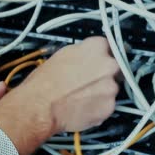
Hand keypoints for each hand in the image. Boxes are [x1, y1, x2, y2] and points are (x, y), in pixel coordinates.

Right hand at [0, 37, 120, 154]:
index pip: (112, 47)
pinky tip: (81, 107)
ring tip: (80, 97)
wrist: (39, 106)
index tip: (102, 61)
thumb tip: (88, 57)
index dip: (104, 56)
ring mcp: (111, 87)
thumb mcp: (62, 55)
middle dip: (104, 75)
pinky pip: (107, 106)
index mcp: (97, 47)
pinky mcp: (109, 107)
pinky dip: (98, 108)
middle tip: (88, 82)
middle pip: (115, 68)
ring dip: (100, 93)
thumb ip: (83, 53)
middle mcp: (109, 65)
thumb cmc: (45, 83)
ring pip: (111, 89)